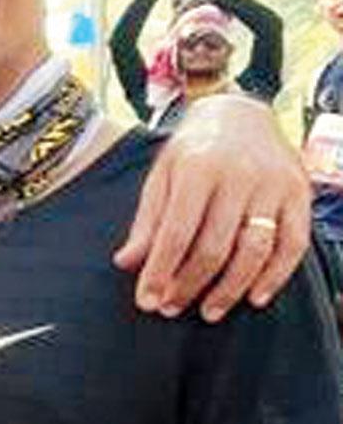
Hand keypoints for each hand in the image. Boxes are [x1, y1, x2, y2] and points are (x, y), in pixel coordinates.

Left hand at [113, 94, 310, 321]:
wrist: (240, 112)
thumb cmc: (193, 149)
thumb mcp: (162, 174)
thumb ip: (147, 220)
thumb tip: (125, 262)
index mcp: (197, 168)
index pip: (176, 232)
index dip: (160, 271)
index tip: (146, 301)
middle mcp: (238, 175)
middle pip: (213, 247)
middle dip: (189, 284)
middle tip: (170, 308)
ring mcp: (273, 185)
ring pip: (253, 252)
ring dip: (229, 289)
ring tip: (207, 311)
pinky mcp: (299, 195)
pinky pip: (292, 246)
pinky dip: (275, 277)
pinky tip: (254, 298)